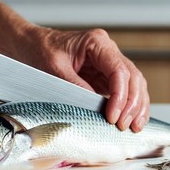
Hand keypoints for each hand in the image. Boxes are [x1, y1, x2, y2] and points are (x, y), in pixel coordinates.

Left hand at [22, 27, 149, 131]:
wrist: (33, 45)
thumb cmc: (42, 50)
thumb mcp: (54, 68)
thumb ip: (75, 86)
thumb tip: (95, 108)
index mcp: (97, 42)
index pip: (119, 70)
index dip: (120, 95)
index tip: (113, 116)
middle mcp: (108, 51)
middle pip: (133, 77)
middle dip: (132, 104)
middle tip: (125, 125)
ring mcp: (108, 64)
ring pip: (134, 84)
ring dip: (136, 106)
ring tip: (134, 127)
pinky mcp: (105, 77)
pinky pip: (125, 90)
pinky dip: (130, 105)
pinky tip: (131, 120)